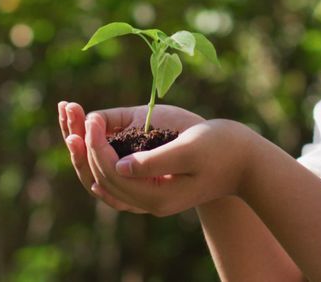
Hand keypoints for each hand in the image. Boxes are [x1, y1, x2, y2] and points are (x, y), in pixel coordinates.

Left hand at [84, 114, 256, 216]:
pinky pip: (120, 186)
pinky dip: (103, 169)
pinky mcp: (158, 189)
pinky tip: (97, 158)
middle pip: (103, 179)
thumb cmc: (223, 148)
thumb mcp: (190, 149)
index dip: (95, 143)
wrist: (247, 162)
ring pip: (107, 184)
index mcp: (157, 195)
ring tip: (73, 133)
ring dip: (88, 159)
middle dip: (84, 150)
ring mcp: (153, 199)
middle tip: (73, 119)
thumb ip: (154, 160)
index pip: (111, 171)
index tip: (91, 117)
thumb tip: (120, 167)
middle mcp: (150, 202)